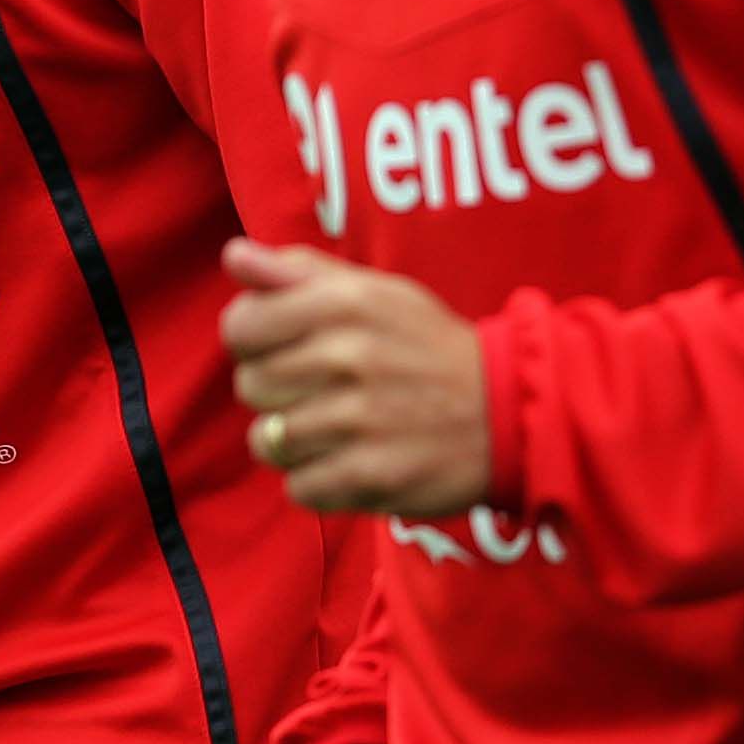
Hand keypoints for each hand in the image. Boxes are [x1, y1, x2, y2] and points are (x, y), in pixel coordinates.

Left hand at [222, 240, 488, 516]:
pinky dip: (317, 480)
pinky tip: (350, 460)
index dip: (252, 341)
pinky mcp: (371, 477)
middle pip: (250, 386)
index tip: (281, 347)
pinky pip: (298, 487)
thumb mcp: (376, 291)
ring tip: (336, 428)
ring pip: (268, 441)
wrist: (509, 411)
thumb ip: (299, 272)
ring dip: (295, 440)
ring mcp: (359, 421)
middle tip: (321, 389)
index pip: (240, 327)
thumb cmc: (427, 346)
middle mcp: (348, 357)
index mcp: (343, 302)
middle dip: (276, 390)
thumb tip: (234, 255)